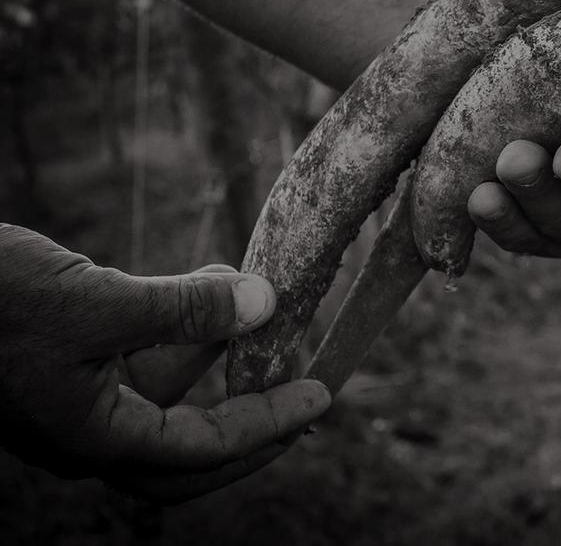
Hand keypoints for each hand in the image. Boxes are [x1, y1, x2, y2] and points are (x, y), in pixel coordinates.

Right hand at [0, 225, 330, 503]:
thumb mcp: (99, 303)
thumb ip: (183, 309)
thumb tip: (266, 303)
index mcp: (93, 437)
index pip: (205, 447)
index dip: (268, 422)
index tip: (321, 396)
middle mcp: (87, 430)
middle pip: (190, 444)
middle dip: (248, 413)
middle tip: (299, 383)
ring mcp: (75, 398)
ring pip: (167, 387)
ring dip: (214, 345)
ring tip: (250, 292)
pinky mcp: (68, 361)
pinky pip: (142, 355)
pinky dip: (179, 324)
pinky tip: (204, 283)